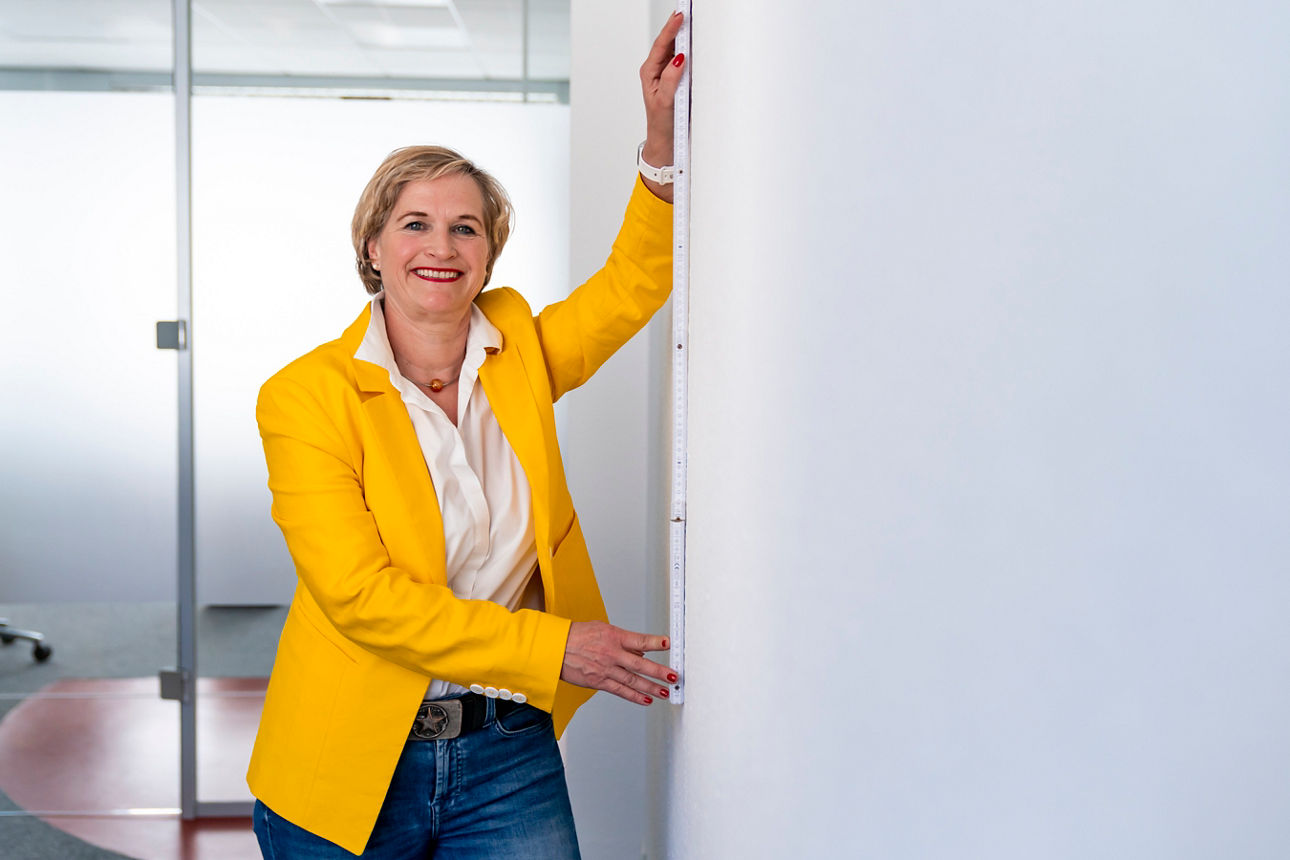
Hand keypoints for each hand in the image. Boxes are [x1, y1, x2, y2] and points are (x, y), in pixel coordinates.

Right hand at [561, 620, 674, 705]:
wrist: (554, 648)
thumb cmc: (576, 636)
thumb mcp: (602, 629)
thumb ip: (622, 640)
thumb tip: (640, 651)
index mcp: (613, 637)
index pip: (639, 640)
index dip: (655, 642)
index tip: (668, 643)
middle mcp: (611, 654)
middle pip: (640, 664)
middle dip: (659, 671)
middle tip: (673, 676)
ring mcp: (605, 669)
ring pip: (632, 681)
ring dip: (651, 687)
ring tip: (665, 691)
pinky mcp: (598, 682)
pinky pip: (620, 691)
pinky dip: (634, 696)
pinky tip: (646, 700)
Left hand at [639, 11, 685, 201]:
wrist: (666, 143)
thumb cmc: (661, 124)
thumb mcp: (665, 102)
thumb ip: (670, 79)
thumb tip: (678, 59)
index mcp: (650, 72)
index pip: (661, 45)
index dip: (671, 29)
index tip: (680, 16)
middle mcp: (657, 70)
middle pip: (668, 42)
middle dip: (677, 26)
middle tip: (687, 11)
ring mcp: (668, 74)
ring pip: (676, 49)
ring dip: (684, 36)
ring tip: (692, 21)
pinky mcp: (678, 80)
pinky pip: (684, 61)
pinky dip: (691, 50)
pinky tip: (697, 42)